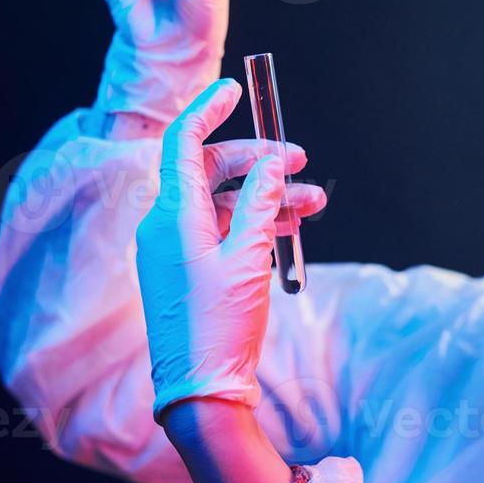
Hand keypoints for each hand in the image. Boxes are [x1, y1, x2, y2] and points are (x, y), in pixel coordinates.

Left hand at [136, 80, 327, 420]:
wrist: (201, 392)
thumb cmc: (220, 326)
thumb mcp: (249, 258)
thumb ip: (260, 202)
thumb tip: (272, 162)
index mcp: (173, 215)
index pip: (184, 143)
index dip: (209, 111)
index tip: (237, 90)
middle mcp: (168, 225)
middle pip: (211, 170)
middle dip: (258, 161)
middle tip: (300, 160)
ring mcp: (177, 248)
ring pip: (225, 202)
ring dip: (268, 196)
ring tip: (315, 203)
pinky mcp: (190, 270)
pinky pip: (223, 230)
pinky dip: (256, 222)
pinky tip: (292, 228)